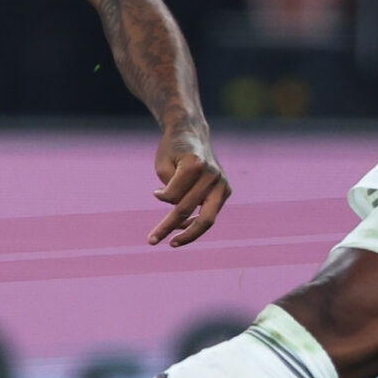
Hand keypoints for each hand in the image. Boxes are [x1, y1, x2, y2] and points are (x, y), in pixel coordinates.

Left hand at [148, 124, 229, 247]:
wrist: (192, 134)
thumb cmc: (173, 149)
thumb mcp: (162, 164)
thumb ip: (169, 189)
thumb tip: (177, 212)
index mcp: (195, 164)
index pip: (173, 196)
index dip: (161, 196)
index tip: (155, 192)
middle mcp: (212, 174)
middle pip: (188, 210)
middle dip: (168, 228)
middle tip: (151, 241)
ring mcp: (222, 183)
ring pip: (206, 219)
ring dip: (188, 233)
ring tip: (172, 243)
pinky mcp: (226, 190)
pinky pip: (210, 213)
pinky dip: (196, 222)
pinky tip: (181, 226)